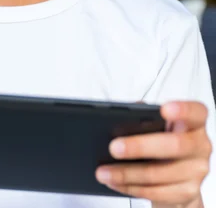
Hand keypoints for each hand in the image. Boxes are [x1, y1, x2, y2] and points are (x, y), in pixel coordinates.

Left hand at [95, 101, 211, 205]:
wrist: (179, 178)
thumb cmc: (165, 142)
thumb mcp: (159, 126)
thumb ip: (147, 115)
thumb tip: (128, 112)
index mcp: (194, 123)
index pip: (196, 112)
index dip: (183, 110)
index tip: (163, 109)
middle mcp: (200, 146)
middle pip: (174, 145)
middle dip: (140, 146)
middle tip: (113, 147)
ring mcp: (195, 172)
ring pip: (159, 174)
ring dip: (126, 174)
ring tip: (103, 171)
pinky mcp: (187, 193)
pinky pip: (155, 192)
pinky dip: (130, 187)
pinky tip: (115, 182)